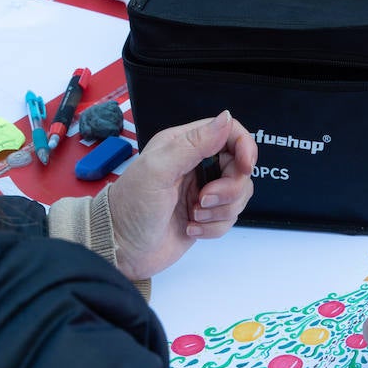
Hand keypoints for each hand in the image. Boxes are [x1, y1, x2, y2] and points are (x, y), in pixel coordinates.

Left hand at [108, 110, 257, 279]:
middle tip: (203, 199)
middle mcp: (196, 165)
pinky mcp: (205, 216)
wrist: (121, 248)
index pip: (229, 133)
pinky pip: (229, 219)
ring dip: (219, 210)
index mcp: (184, 144)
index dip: (245, 147)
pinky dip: (213, 227)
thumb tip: (226, 119)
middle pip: (239, 168)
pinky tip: (190, 228)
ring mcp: (202, 192)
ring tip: (192, 215)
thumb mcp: (159, 169)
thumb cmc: (132, 205)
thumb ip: (194, 143)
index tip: (245, 167)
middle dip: (228, 189)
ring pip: (238, 196)